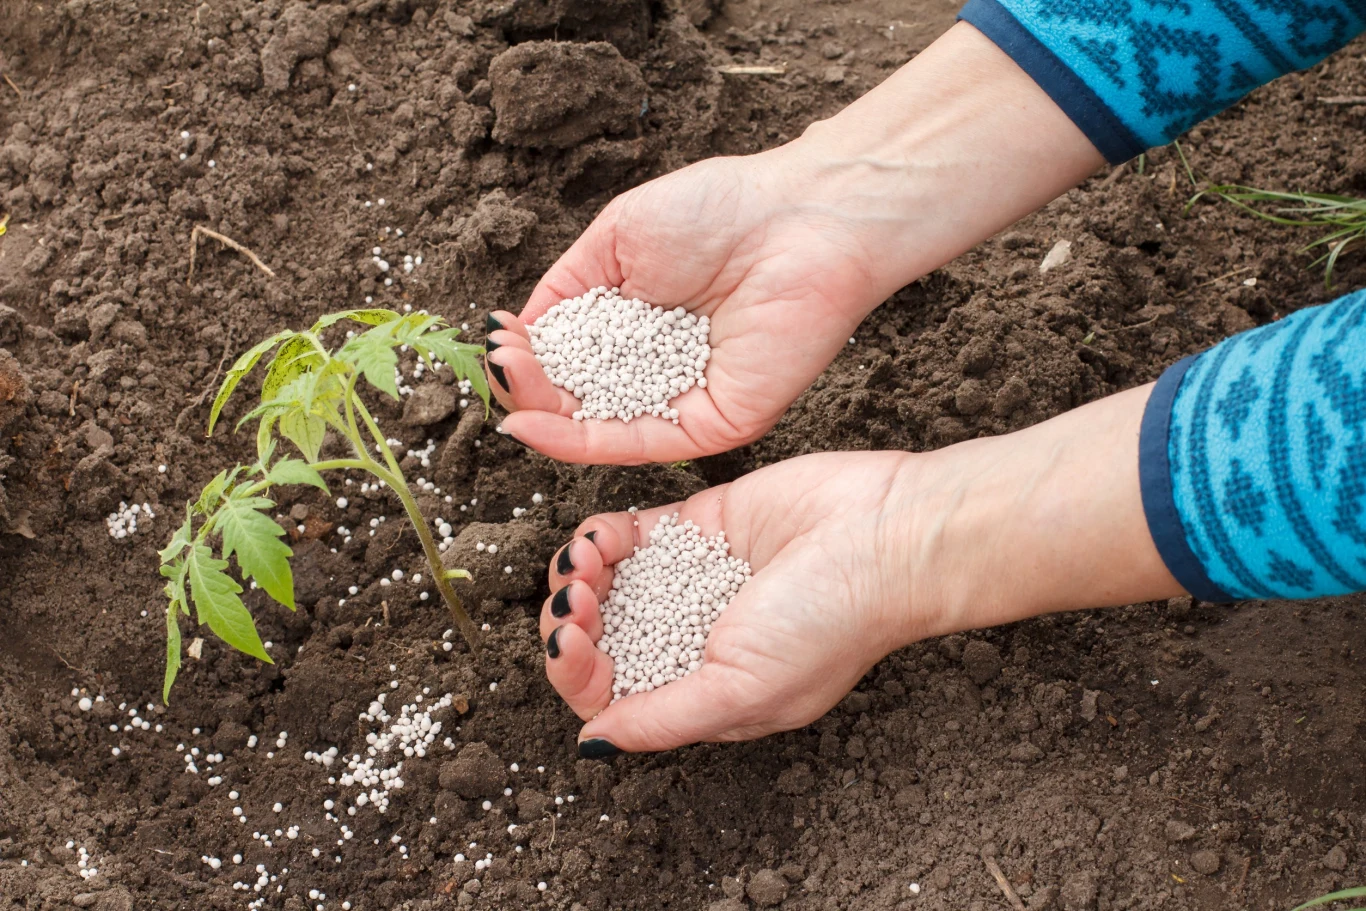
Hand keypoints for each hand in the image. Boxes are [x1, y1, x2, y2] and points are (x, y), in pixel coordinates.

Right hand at [484, 149, 877, 464]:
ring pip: (598, 430)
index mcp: (632, 328)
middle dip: (528, 390)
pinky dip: (582, 443)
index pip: (564, 358)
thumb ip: (565, 289)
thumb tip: (512, 330)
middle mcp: (654, 372)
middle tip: (499, 370)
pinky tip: (539, 426)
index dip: (525, 357)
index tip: (495, 342)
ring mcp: (682, 403)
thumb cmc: (717, 211)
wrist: (800, 217)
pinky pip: (640, 445)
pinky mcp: (712, 427)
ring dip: (545, 420)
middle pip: (575, 400)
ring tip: (508, 402)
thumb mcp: (616, 238)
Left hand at [539, 451, 930, 747]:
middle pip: (602, 640)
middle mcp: (693, 641)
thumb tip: (593, 744)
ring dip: (579, 576)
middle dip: (571, 623)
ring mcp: (692, 581)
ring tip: (585, 561)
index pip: (615, 698)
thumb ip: (665, 719)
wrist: (885, 534)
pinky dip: (602, 535)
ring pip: (607, 585)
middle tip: (575, 601)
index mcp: (705, 693)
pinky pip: (632, 535)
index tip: (572, 645)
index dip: (578, 676)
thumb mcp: (744, 691)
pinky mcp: (700, 526)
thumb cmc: (832, 622)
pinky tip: (600, 535)